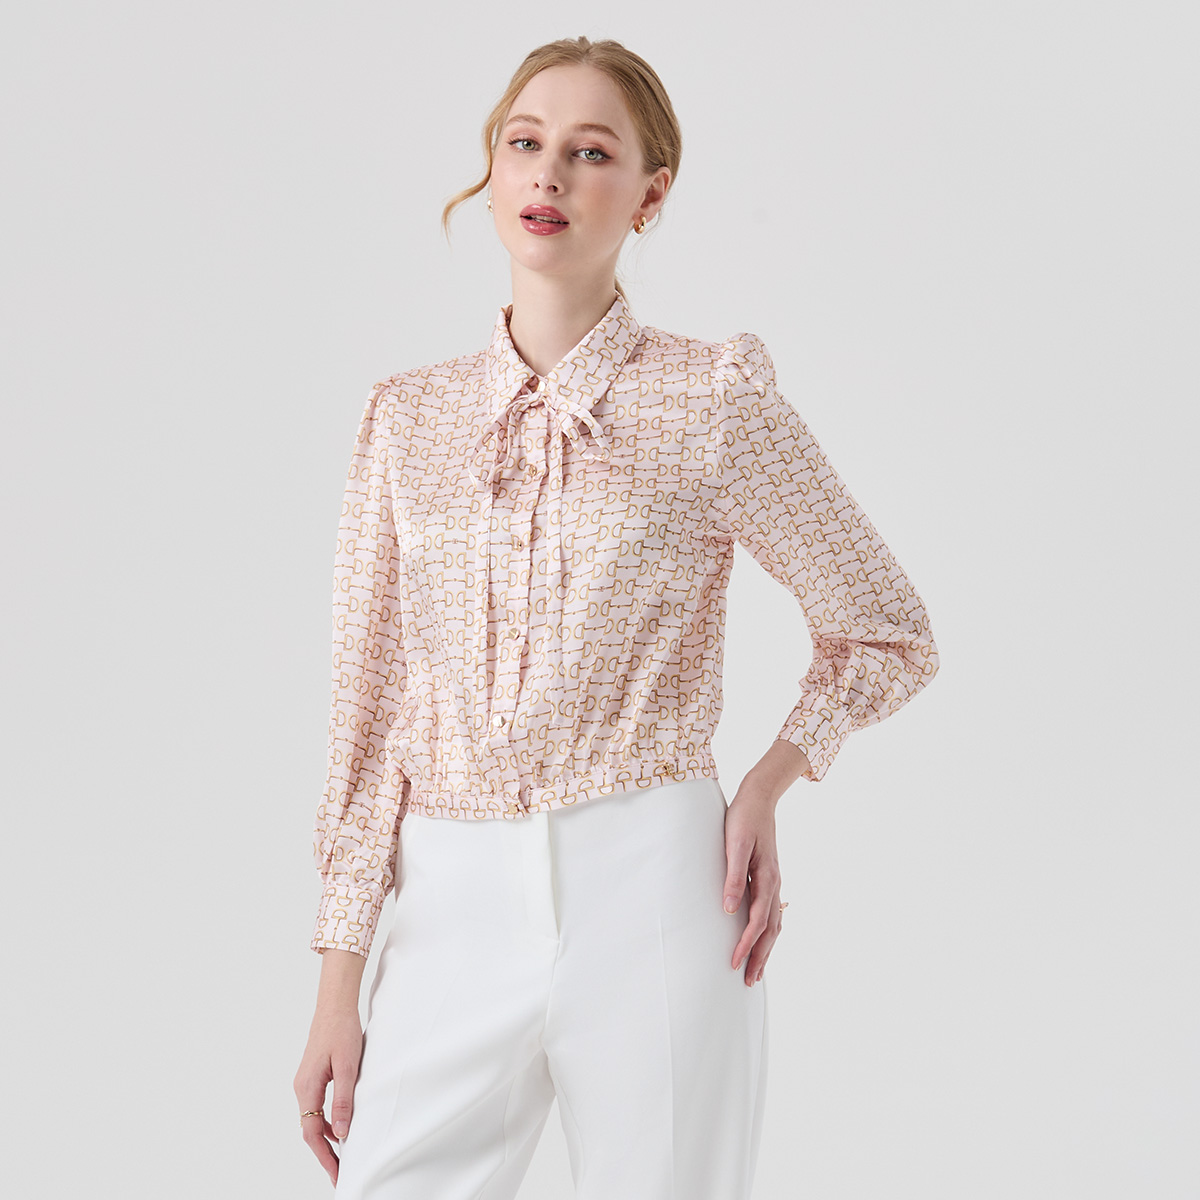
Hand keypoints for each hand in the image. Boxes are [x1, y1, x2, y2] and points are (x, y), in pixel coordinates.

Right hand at [294, 1002, 362, 1186]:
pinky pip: (317, 1106)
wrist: (335, 1004)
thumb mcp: (348, 1067)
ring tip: (342, 1154)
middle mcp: (301, 1087)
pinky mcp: (313, 1075)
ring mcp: (306, 1081)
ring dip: (326, 1138)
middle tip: (340, 1171)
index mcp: (307, 1088)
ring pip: (313, 1118)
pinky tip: (340, 1126)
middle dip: (324, 1152)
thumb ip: (344, 1101)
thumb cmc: (341, 1030)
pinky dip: (327, 1121)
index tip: (336, 1173)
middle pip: (310, 1129)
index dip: (324, 1156)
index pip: (312, 1133)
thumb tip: (341, 1133)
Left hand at [722, 786, 783, 986]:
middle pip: (770, 930)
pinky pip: (773, 913)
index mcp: (767, 879)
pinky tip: (762, 939)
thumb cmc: (743, 820)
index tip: (734, 963)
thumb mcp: (735, 846)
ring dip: (765, 949)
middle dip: (760, 957)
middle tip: (749, 982)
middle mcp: (774, 884)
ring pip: (775, 925)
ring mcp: (774, 882)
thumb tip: (728, 909)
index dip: (746, 944)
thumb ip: (734, 877)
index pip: (757, 921)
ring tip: (756, 970)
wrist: (758, 798)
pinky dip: (769, 932)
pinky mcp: (769, 878)